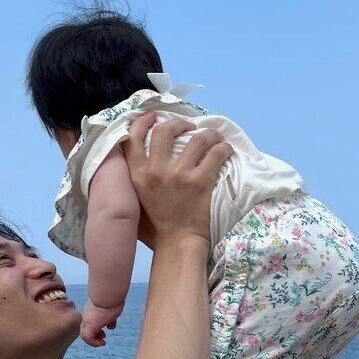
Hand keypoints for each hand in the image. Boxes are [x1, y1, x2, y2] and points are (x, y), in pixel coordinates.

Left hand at [81, 301, 122, 346]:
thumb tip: (110, 326)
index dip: (96, 328)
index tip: (104, 330)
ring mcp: (87, 320)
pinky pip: (88, 338)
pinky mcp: (90, 325)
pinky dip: (94, 343)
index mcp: (91, 309)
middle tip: (103, 335)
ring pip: (85, 334)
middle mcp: (88, 314)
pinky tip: (102, 343)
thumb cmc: (113, 297)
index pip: (90, 321)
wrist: (108, 292)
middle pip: (86, 328)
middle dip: (95, 334)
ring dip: (94, 340)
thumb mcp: (111, 309)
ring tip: (102, 341)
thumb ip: (110, 318)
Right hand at [123, 111, 229, 250]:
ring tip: (213, 137)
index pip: (133, 138)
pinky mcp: (200, 181)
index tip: (152, 116)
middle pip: (164, 130)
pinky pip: (216, 154)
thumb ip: (136, 175)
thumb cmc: (157, 223)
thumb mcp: (136, 197)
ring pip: (197, 138)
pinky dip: (223, 148)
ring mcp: (179, 174)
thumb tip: (142, 153)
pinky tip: (225, 150)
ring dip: (208, 134)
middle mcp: (155, 171)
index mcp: (137, 174)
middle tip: (188, 127)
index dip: (142, 122)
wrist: (178, 241)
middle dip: (178, 123)